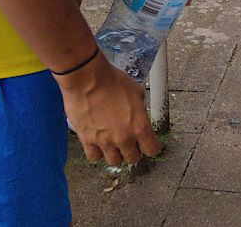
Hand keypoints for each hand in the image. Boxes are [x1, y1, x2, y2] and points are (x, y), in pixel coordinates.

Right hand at [55, 51, 161, 165]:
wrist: (88, 79)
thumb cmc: (111, 81)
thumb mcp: (136, 91)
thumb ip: (139, 108)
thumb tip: (138, 111)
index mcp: (140, 125)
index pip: (152, 149)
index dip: (152, 146)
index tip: (149, 144)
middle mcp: (124, 137)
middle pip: (133, 158)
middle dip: (134, 151)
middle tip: (131, 143)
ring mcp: (105, 141)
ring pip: (114, 161)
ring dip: (116, 154)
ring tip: (114, 144)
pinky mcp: (88, 140)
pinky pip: (94, 157)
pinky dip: (97, 153)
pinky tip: (99, 143)